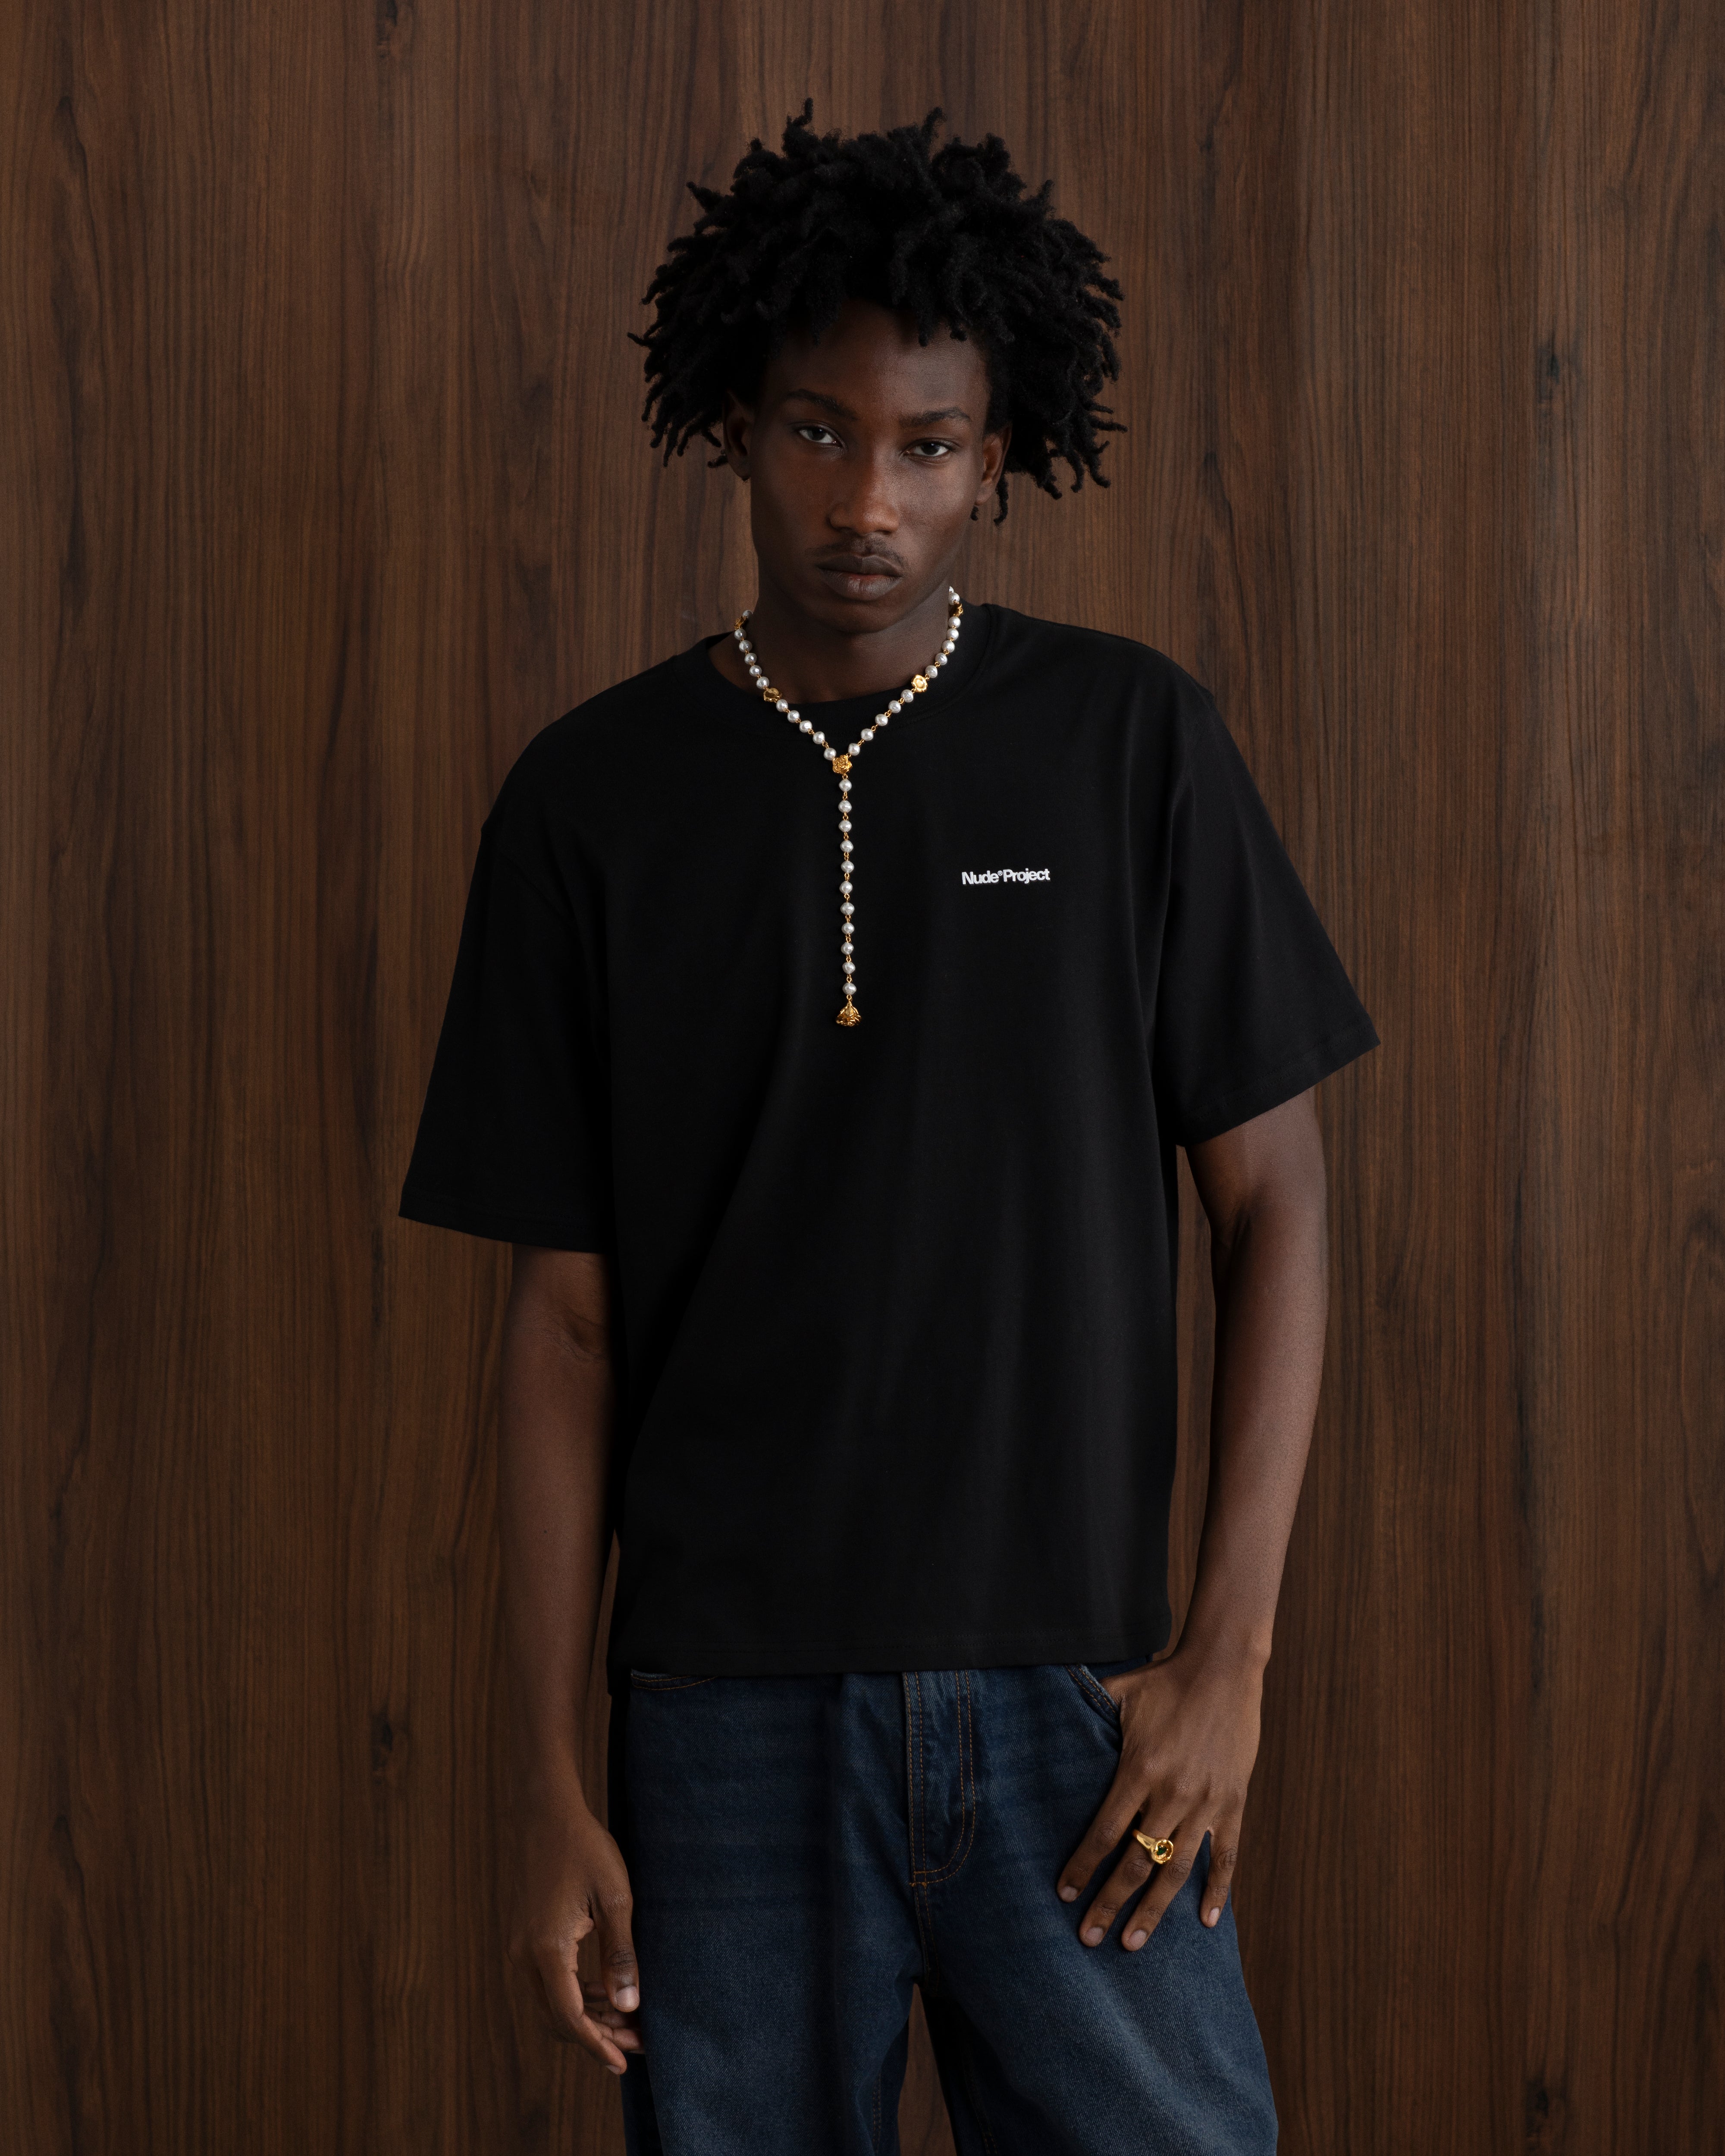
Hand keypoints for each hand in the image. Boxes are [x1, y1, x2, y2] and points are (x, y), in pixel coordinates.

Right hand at [508, 1769, 642, 2072]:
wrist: (546, 1811)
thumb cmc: (585, 1848)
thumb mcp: (615, 1897)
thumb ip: (621, 1955)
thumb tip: (629, 2007)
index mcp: (547, 1949)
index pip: (570, 2018)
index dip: (597, 2045)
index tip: (622, 2064)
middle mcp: (525, 1954)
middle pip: (558, 2018)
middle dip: (596, 2036)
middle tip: (636, 2043)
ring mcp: (520, 1945)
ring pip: (551, 2001)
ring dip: (587, 2016)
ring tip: (628, 2020)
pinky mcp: (524, 1936)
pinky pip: (547, 1980)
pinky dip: (574, 1993)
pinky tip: (604, 1992)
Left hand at [1056, 1646, 1263, 1948]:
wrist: (1223, 1668)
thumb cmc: (1164, 1680)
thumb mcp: (1119, 1694)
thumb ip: (1086, 1714)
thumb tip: (1044, 1716)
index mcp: (1138, 1769)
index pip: (1104, 1832)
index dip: (1082, 1867)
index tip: (1064, 1894)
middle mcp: (1171, 1793)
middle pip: (1135, 1862)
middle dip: (1109, 1903)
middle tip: (1088, 1938)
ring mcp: (1206, 1803)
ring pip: (1176, 1870)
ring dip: (1154, 1911)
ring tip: (1134, 1944)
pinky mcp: (1233, 1804)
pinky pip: (1226, 1858)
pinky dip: (1217, 1892)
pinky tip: (1204, 1922)